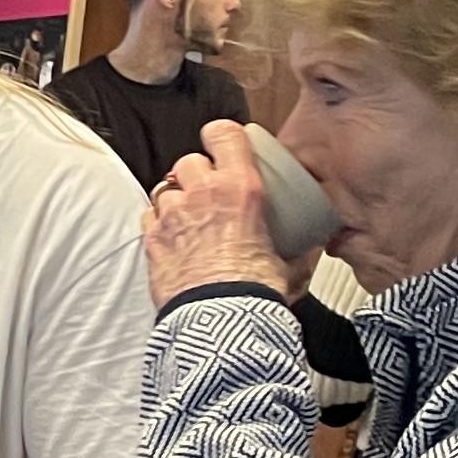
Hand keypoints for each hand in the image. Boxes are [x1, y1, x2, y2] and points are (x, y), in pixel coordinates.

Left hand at [141, 119, 291, 307]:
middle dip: (198, 174)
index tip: (224, 144)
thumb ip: (298, 250)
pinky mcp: (151, 239)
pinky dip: (158, 223)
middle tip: (209, 194)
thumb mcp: (291, 265)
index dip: (221, 136)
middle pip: (189, 161)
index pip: (224, 134)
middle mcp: (202, 193)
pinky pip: (148, 216)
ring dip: (176, 199)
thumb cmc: (256, 293)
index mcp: (240, 188)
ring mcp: (172, 215)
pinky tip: (173, 238)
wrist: (220, 323)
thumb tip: (309, 249)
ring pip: (165, 187)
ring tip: (189, 220)